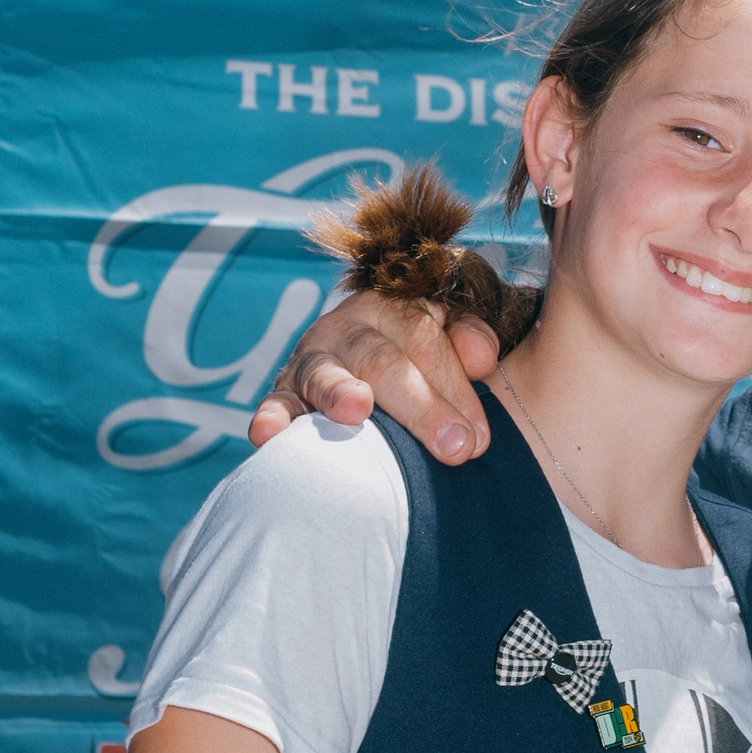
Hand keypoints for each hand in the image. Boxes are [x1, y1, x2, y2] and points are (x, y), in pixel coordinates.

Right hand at [247, 292, 501, 460]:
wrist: (380, 358)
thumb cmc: (428, 358)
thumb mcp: (456, 330)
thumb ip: (474, 336)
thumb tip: (482, 355)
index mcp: (396, 304)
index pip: (427, 339)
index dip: (455, 387)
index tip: (478, 437)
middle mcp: (351, 325)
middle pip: (384, 361)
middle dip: (422, 407)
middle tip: (455, 448)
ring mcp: (314, 359)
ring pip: (329, 375)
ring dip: (340, 392)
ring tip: (358, 410)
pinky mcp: (286, 392)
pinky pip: (278, 402)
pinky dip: (272, 417)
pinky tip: (270, 433)